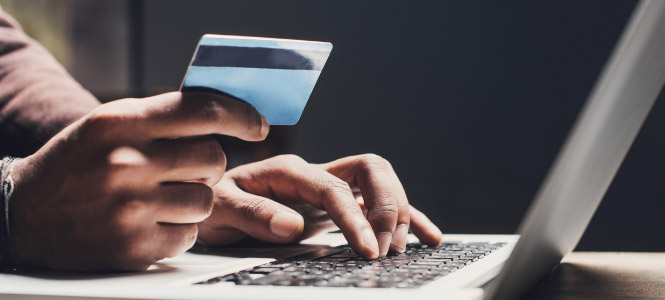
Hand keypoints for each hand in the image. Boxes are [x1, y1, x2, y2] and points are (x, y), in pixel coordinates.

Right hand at [9, 92, 267, 270]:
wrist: (25, 213)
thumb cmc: (76, 162)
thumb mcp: (109, 123)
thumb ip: (162, 115)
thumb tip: (226, 112)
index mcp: (122, 123)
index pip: (202, 110)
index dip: (241, 115)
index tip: (258, 124)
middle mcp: (127, 163)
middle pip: (214, 158)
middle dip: (208, 164)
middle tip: (186, 169)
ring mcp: (131, 209)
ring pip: (207, 200)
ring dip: (194, 199)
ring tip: (161, 197)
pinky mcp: (134, 247)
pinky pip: (190, 235)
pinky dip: (178, 229)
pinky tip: (151, 222)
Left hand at [198, 154, 442, 258]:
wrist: (211, 204)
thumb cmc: (214, 204)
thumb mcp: (220, 209)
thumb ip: (252, 213)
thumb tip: (292, 226)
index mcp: (289, 171)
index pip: (334, 188)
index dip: (356, 217)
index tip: (369, 250)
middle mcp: (315, 174)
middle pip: (370, 170)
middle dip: (387, 206)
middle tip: (386, 248)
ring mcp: (329, 187)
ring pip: (380, 183)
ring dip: (399, 211)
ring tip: (402, 248)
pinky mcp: (336, 205)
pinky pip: (378, 205)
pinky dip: (406, 217)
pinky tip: (428, 236)